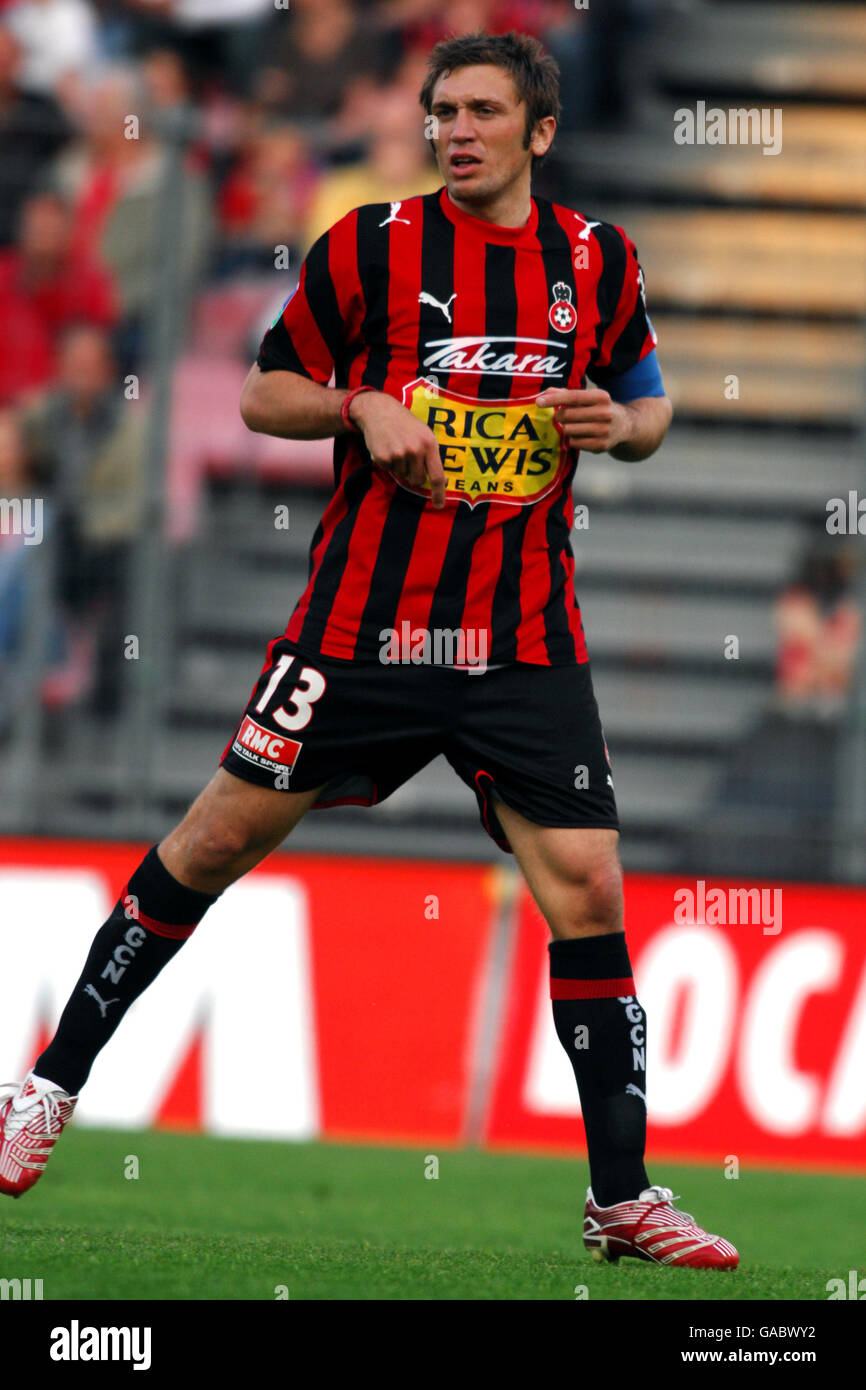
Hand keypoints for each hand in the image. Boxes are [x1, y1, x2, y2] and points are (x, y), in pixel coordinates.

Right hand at [349, 390, 446, 508]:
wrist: (380, 411)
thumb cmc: (405, 424)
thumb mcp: (424, 434)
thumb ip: (431, 455)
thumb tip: (441, 480)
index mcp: (429, 444)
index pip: (437, 476)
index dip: (439, 493)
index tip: (439, 505)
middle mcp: (415, 450)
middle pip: (418, 480)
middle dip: (414, 475)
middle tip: (408, 458)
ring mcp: (399, 454)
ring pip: (403, 475)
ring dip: (400, 466)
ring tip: (397, 447)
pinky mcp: (384, 457)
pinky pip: (389, 470)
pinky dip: (388, 463)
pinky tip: (388, 447)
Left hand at [535, 387, 633, 454]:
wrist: (626, 426)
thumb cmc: (600, 408)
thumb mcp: (589, 398)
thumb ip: (567, 394)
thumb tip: (545, 392)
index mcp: (601, 397)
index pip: (572, 397)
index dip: (554, 399)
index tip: (538, 401)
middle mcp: (604, 413)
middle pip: (567, 415)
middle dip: (559, 416)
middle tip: (561, 416)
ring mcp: (604, 430)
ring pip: (569, 430)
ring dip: (566, 428)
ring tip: (574, 425)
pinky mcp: (601, 445)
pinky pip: (574, 443)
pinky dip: (572, 439)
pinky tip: (581, 435)